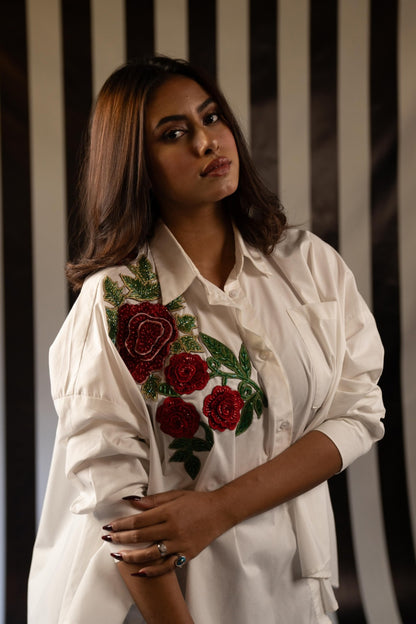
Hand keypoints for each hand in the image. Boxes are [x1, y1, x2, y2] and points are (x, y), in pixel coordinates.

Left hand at [102, 489, 230, 576]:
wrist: (220, 511)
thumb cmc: (197, 501)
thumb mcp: (175, 495)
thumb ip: (153, 500)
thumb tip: (132, 501)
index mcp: (168, 512)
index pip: (139, 520)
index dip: (122, 524)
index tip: (109, 527)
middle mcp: (172, 528)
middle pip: (141, 536)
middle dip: (121, 538)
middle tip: (107, 540)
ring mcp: (179, 543)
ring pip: (150, 553)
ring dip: (131, 555)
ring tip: (117, 556)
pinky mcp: (187, 554)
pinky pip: (167, 566)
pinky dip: (153, 570)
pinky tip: (140, 571)